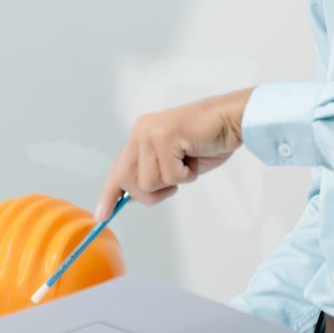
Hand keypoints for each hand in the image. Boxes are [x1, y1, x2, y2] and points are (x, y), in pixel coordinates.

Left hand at [95, 89, 251, 218]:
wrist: (232, 118)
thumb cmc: (208, 139)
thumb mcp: (174, 159)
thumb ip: (152, 172)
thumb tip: (132, 195)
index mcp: (140, 135)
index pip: (118, 169)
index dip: (109, 194)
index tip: (101, 215)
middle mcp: (140, 131)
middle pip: (126, 181)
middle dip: (149, 194)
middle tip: (173, 182)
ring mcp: (151, 133)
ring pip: (149, 182)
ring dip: (174, 181)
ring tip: (188, 161)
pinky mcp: (165, 137)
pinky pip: (171, 176)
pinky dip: (188, 175)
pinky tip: (195, 156)